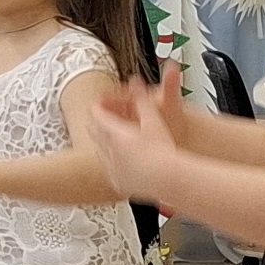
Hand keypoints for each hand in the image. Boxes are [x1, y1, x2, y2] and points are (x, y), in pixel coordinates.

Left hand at [89, 77, 181, 200]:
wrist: (170, 180)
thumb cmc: (164, 151)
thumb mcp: (154, 120)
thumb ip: (142, 100)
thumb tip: (135, 81)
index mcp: (114, 134)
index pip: (96, 115)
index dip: (98, 106)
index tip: (100, 102)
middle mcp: (108, 151)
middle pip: (94, 132)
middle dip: (98, 123)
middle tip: (104, 117)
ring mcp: (111, 168)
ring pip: (99, 151)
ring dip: (103, 143)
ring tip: (113, 138)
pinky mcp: (118, 183)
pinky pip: (109, 170)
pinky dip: (112, 162)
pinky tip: (122, 160)